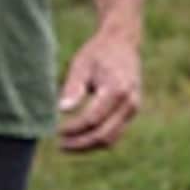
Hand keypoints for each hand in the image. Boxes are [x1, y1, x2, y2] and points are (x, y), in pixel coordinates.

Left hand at [57, 30, 141, 152]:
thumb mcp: (81, 65)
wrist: (123, 44)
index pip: (93, 119)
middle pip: (104, 134)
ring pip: (111, 139)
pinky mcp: (131, 112)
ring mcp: (133, 109)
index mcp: (117, 89)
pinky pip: (115, 133)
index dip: (73, 128)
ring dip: (89, 145)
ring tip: (67, 145)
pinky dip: (97, 139)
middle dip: (80, 143)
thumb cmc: (98, 53)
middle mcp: (129, 103)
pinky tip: (79, 137)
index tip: (56, 130)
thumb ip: (73, 88)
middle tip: (59, 145)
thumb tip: (63, 110)